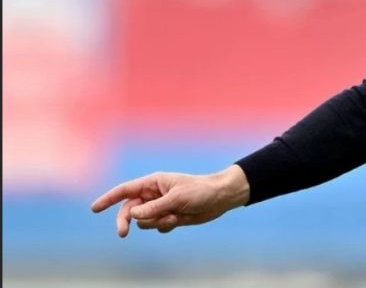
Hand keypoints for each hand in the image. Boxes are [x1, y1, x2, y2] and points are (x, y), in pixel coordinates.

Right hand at [90, 165, 249, 237]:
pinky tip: (178, 220)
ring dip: (155, 223)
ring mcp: (160, 207)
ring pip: (143, 221)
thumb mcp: (176, 198)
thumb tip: (132, 215)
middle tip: (123, 234)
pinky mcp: (168, 217)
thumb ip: (154, 208)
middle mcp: (153, 195)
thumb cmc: (200, 191)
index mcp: (153, 183)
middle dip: (125, 221)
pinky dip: (165, 227)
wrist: (219, 198)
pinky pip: (157, 227)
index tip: (94, 208)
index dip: (108, 199)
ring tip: (173, 217)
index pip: (125, 190)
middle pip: (129, 210)